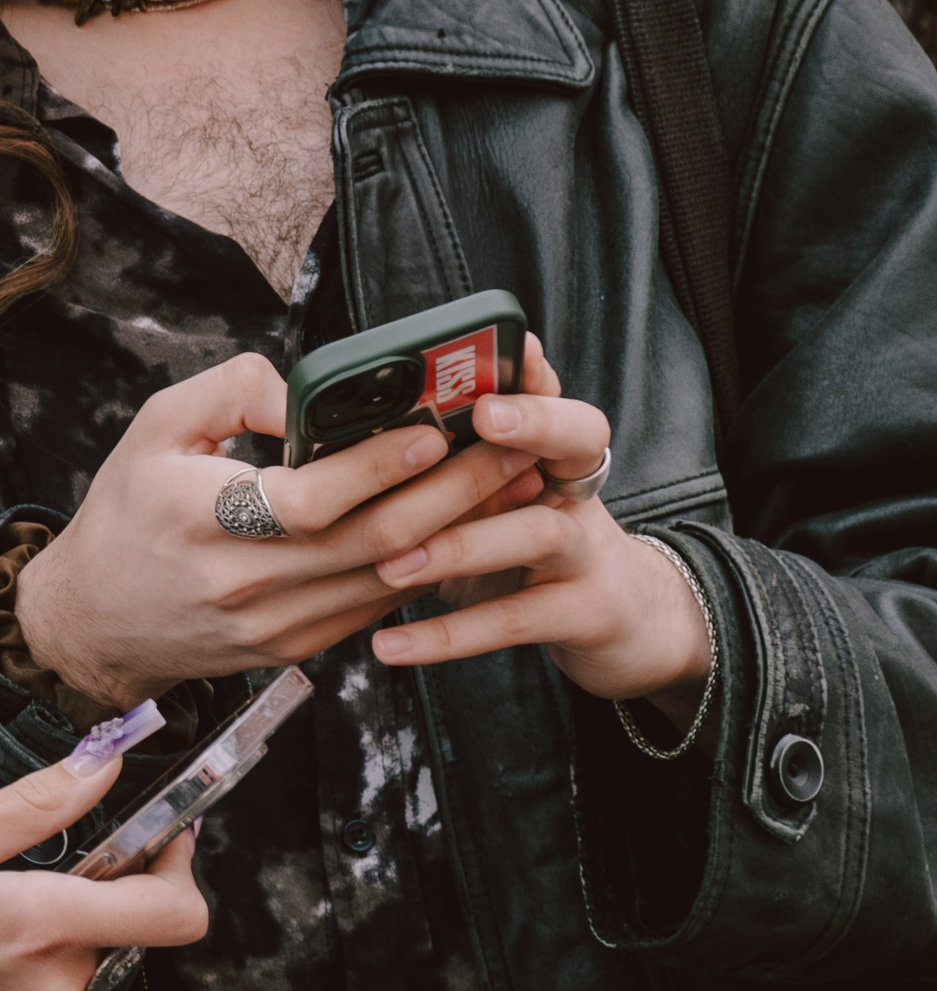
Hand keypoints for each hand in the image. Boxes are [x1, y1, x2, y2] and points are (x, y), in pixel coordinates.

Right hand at [0, 756, 207, 990]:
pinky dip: (49, 976)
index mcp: (40, 925)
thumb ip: (37, 803)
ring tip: (2, 925)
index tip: (160, 840)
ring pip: (101, 966)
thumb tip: (107, 763)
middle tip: (46, 875)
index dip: (179, 869)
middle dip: (105, 898)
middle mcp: (56, 987)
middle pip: (132, 931)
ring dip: (75, 939)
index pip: (172, 911)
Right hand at [11, 352, 538, 708]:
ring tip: (507, 482)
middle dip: (454, 492)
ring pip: (387, 580)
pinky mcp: (292, 649)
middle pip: (373, 543)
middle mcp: (241, 582)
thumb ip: (235, 392)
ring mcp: (272, 626)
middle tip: (511, 448)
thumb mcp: (156, 426)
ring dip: (457, 532)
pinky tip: (460, 527)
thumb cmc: (127, 510)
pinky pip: (374, 605)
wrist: (92, 622)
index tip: (435, 428)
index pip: (309, 501)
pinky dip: (422, 564)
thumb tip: (316, 395)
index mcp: (200, 518)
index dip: (378, 466)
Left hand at [369, 342, 710, 724]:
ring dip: (460, 544)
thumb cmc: (536, 552)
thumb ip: (453, 465)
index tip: (514, 345)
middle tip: (480, 417)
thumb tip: (360, 432)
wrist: (629, 625)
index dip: (536, 370)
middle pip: (579, 437)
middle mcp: (578, 491)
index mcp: (556, 453)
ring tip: (390, 562)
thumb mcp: (503, 498)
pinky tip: (391, 645)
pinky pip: (515, 620)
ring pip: (538, 532)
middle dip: (532, 421)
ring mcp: (590, 552)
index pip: (554, 390)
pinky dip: (449, 635)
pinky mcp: (586, 613)